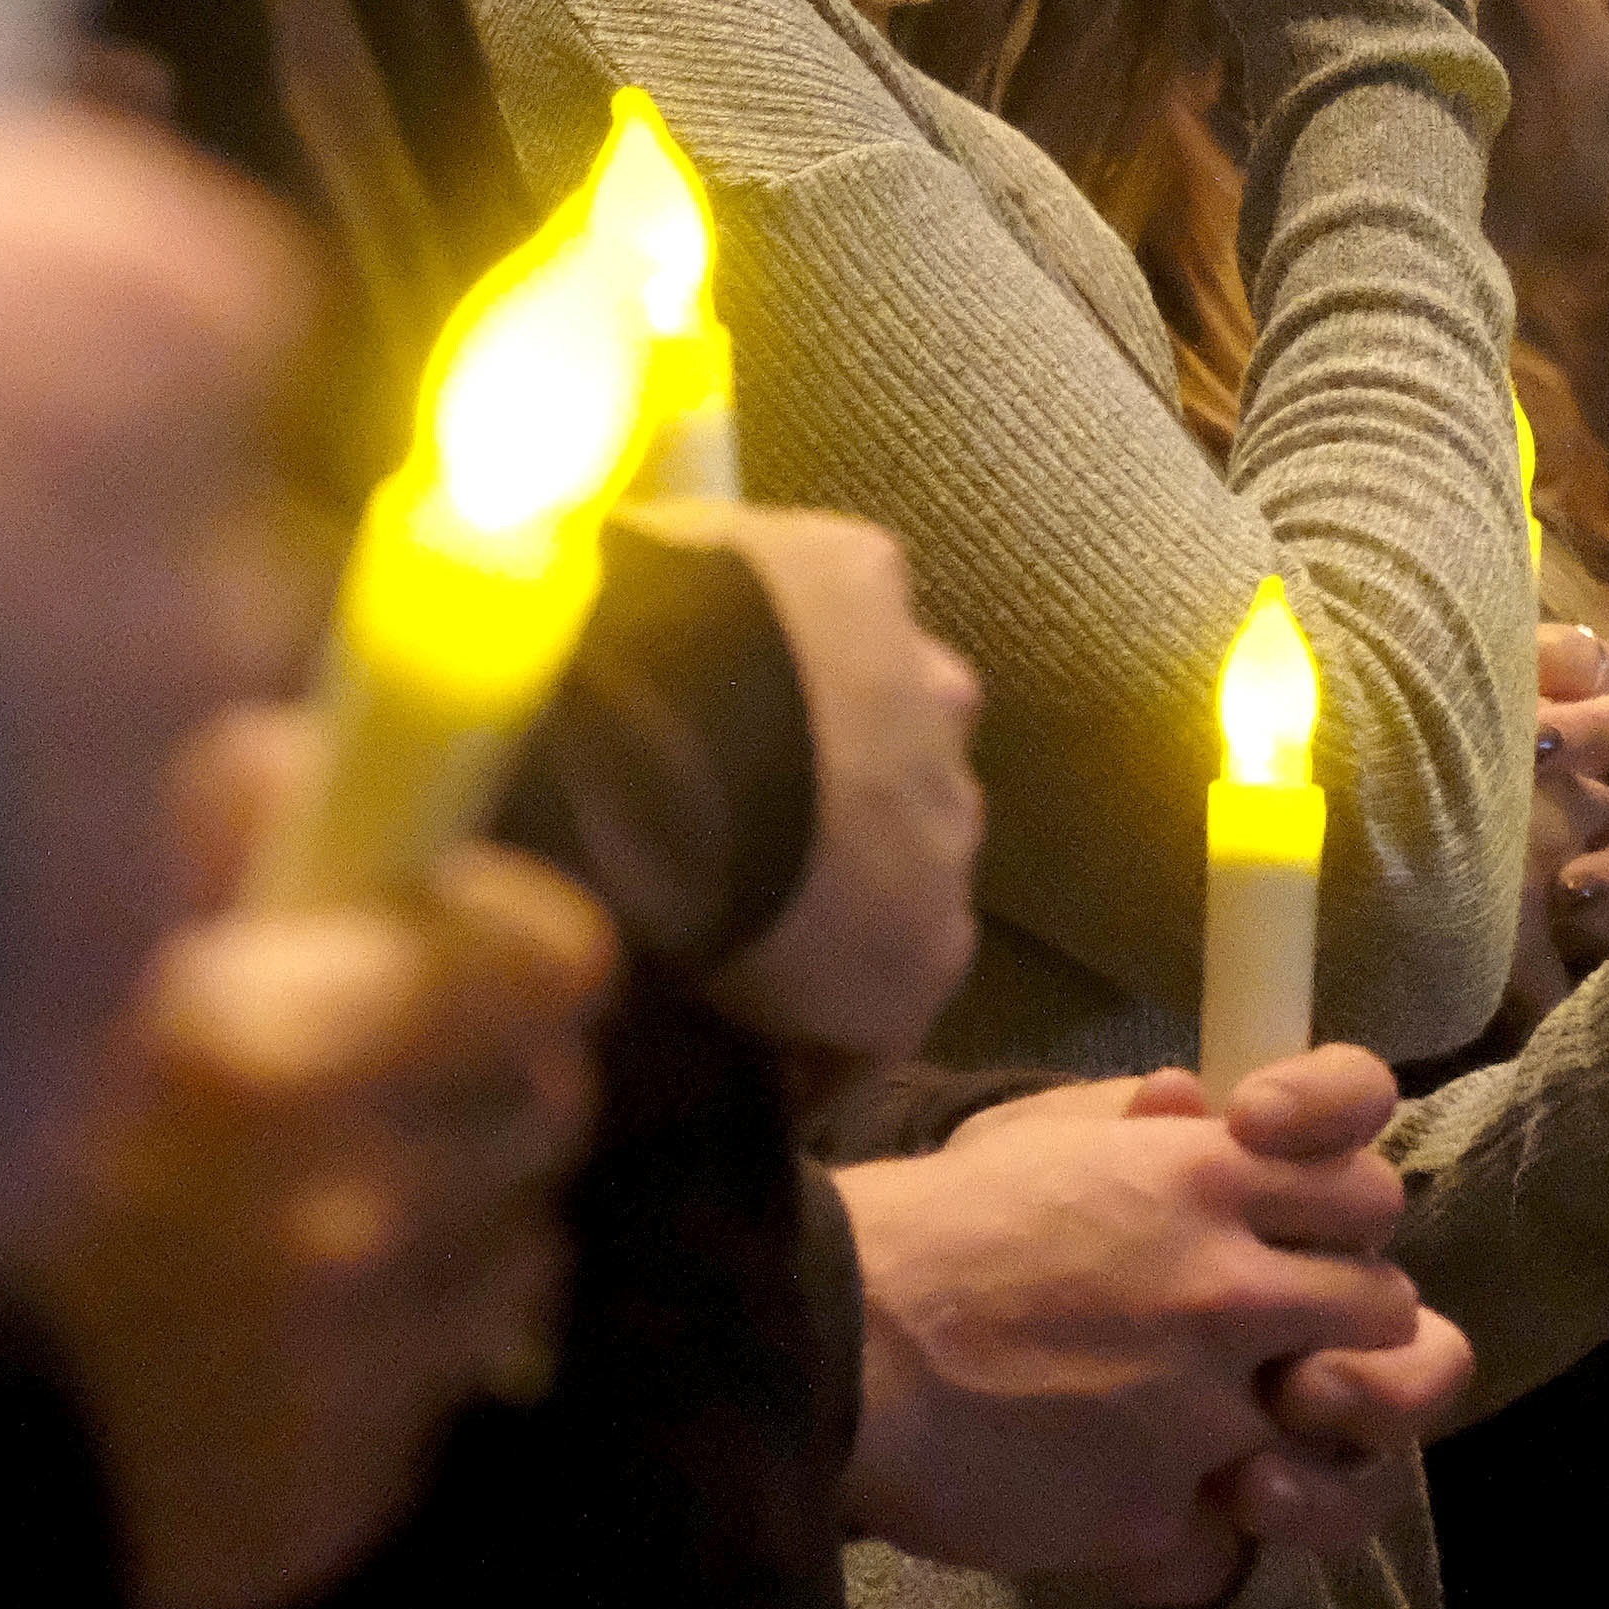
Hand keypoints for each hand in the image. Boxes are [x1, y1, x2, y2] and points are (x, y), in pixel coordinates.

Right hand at [34, 728, 616, 1608]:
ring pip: (515, 1219)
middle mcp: (342, 1203)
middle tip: (372, 1075)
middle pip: (548, 1089)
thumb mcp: (96, 939)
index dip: (502, 939)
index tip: (457, 939)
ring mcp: (360, 1356)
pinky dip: (413, 1321)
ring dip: (450, 1196)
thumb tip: (337, 752)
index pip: (545, 958)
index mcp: (270, 1045)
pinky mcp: (366, 1471)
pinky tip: (302, 1319)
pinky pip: (466, 1351)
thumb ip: (234, 820)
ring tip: (312, 1198)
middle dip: (479, 1069)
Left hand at [648, 504, 985, 1066]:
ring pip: (889, 707)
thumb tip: (668, 1035)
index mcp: (922, 954)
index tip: (747, 981)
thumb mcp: (687, 1006)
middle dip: (835, 833)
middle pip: (905, 834)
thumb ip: (716, 1014)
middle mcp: (959, 821)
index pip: (893, 990)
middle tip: (728, 824)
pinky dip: (792, 610)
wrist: (648, 724)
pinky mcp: (872, 574)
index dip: (818, 984)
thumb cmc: (659, 899)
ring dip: (829, 715)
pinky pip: (840, 598)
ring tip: (723, 711)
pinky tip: (717, 609)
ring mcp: (926, 691)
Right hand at [838, 1043, 1458, 1601]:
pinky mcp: (1156, 1512)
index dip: (1347, 1208)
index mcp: (1208, 1177)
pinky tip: (1146, 1507)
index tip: (1306, 1226)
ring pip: (1354, 1437)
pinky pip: (1229, 1544)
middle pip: (1388, 1308)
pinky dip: (1195, 1536)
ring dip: (1317, 1439)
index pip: (1370, 1184)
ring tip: (1256, 1443)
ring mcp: (1205, 1409)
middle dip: (1348, 1321)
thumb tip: (1199, 1101)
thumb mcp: (1047, 1131)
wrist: (834, 1333)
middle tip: (1288, 1337)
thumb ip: (1146, 1124)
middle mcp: (1230, 1288)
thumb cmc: (935, 1219)